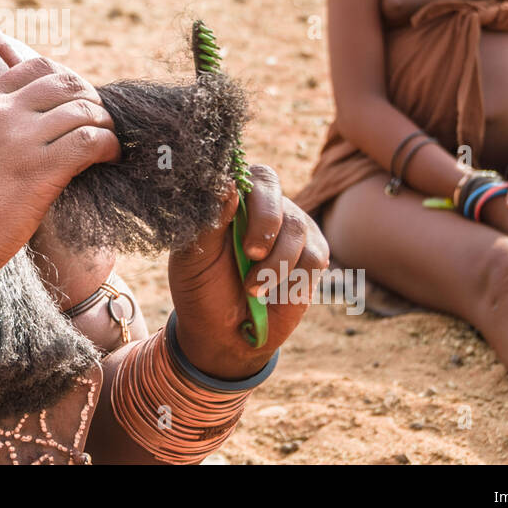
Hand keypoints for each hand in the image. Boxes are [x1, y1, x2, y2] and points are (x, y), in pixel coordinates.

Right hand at [0, 56, 120, 287]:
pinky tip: (110, 159)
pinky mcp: (40, 170)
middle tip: (99, 124)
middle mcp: (1, 112)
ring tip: (108, 145)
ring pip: (84, 110)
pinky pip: (90, 140)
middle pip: (67, 83)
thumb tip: (36, 123)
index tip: (77, 102)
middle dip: (91, 100)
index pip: (37, 67)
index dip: (67, 81)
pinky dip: (109, 146)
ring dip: (105, 125)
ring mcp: (21, 139)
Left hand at [167, 164, 328, 379]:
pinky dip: (290, 279)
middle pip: (274, 193)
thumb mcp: (193, 256)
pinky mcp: (313, 254)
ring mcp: (291, 228)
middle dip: (264, 225)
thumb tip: (228, 184)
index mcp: (232, 199)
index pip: (248, 174)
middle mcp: (264, 206)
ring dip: (273, 265)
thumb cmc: (202, 287)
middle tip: (250, 254)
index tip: (234, 214)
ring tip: (251, 290)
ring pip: (296, 228)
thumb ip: (209, 219)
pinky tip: (272, 294)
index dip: (247, 190)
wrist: (223, 333)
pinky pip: (314, 256)